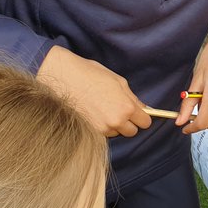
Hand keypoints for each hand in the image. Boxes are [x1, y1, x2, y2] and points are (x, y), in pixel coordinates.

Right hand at [37, 45, 151, 136]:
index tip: (137, 112)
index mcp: (126, 108)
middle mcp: (115, 122)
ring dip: (114, 125)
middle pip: (132, 131)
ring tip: (102, 108)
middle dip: (128, 122)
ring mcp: (101, 129)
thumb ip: (132, 98)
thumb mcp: (118, 81)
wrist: (63, 76)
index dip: (142, 116)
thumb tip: (144, 109)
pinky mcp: (88, 131)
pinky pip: (102, 133)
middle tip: (118, 108)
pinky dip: (101, 126)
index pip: (145, 122)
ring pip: (116, 133)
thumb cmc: (91, 74)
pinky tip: (94, 112)